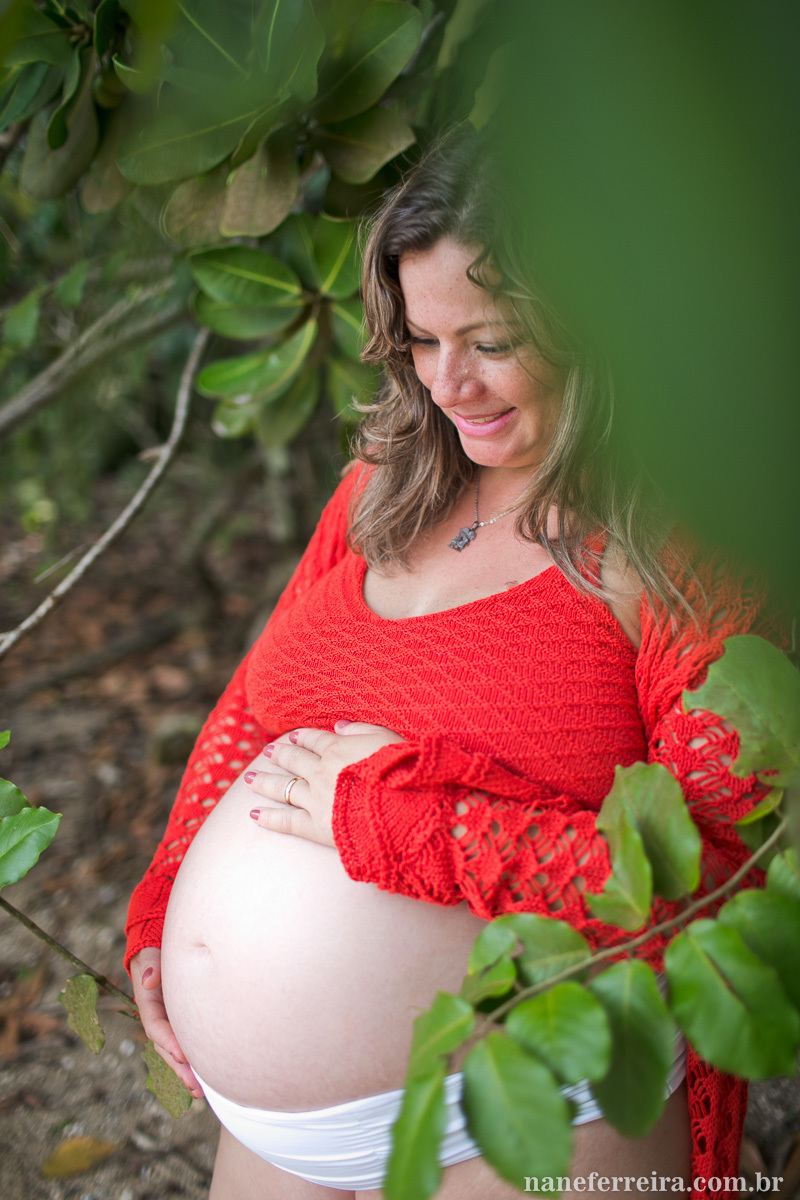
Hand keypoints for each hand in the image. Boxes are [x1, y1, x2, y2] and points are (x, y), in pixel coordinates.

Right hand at [130, 947, 202, 1098]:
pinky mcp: (183, 1022)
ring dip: (187, 1071)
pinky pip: (187, 1044)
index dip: (167, 1041)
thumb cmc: (157, 950)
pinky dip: (194, 1060)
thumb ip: (150, 964)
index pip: (155, 1025)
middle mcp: (158, 1016)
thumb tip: (148, 980)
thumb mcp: (150, 952)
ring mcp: (170, 1021)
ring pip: (176, 1051)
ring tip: (201, 1091)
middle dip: (179, 1067)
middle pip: (166, 1047)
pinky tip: (207, 1077)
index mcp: (148, 1002)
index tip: (181, 1054)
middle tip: (195, 1086)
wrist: (160, 948)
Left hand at [244, 720, 404, 846]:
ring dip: (264, 781)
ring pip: (283, 787)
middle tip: (266, 751)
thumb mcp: (387, 740)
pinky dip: (269, 817)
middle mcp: (321, 771)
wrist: (400, 809)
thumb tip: (338, 725)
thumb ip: (361, 730)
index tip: (292, 737)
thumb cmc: (401, 772)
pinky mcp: (315, 826)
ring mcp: (315, 799)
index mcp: (339, 749)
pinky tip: (253, 815)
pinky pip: (286, 821)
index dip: (302, 737)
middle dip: (279, 754)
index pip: (314, 739)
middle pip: (294, 759)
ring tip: (249, 778)